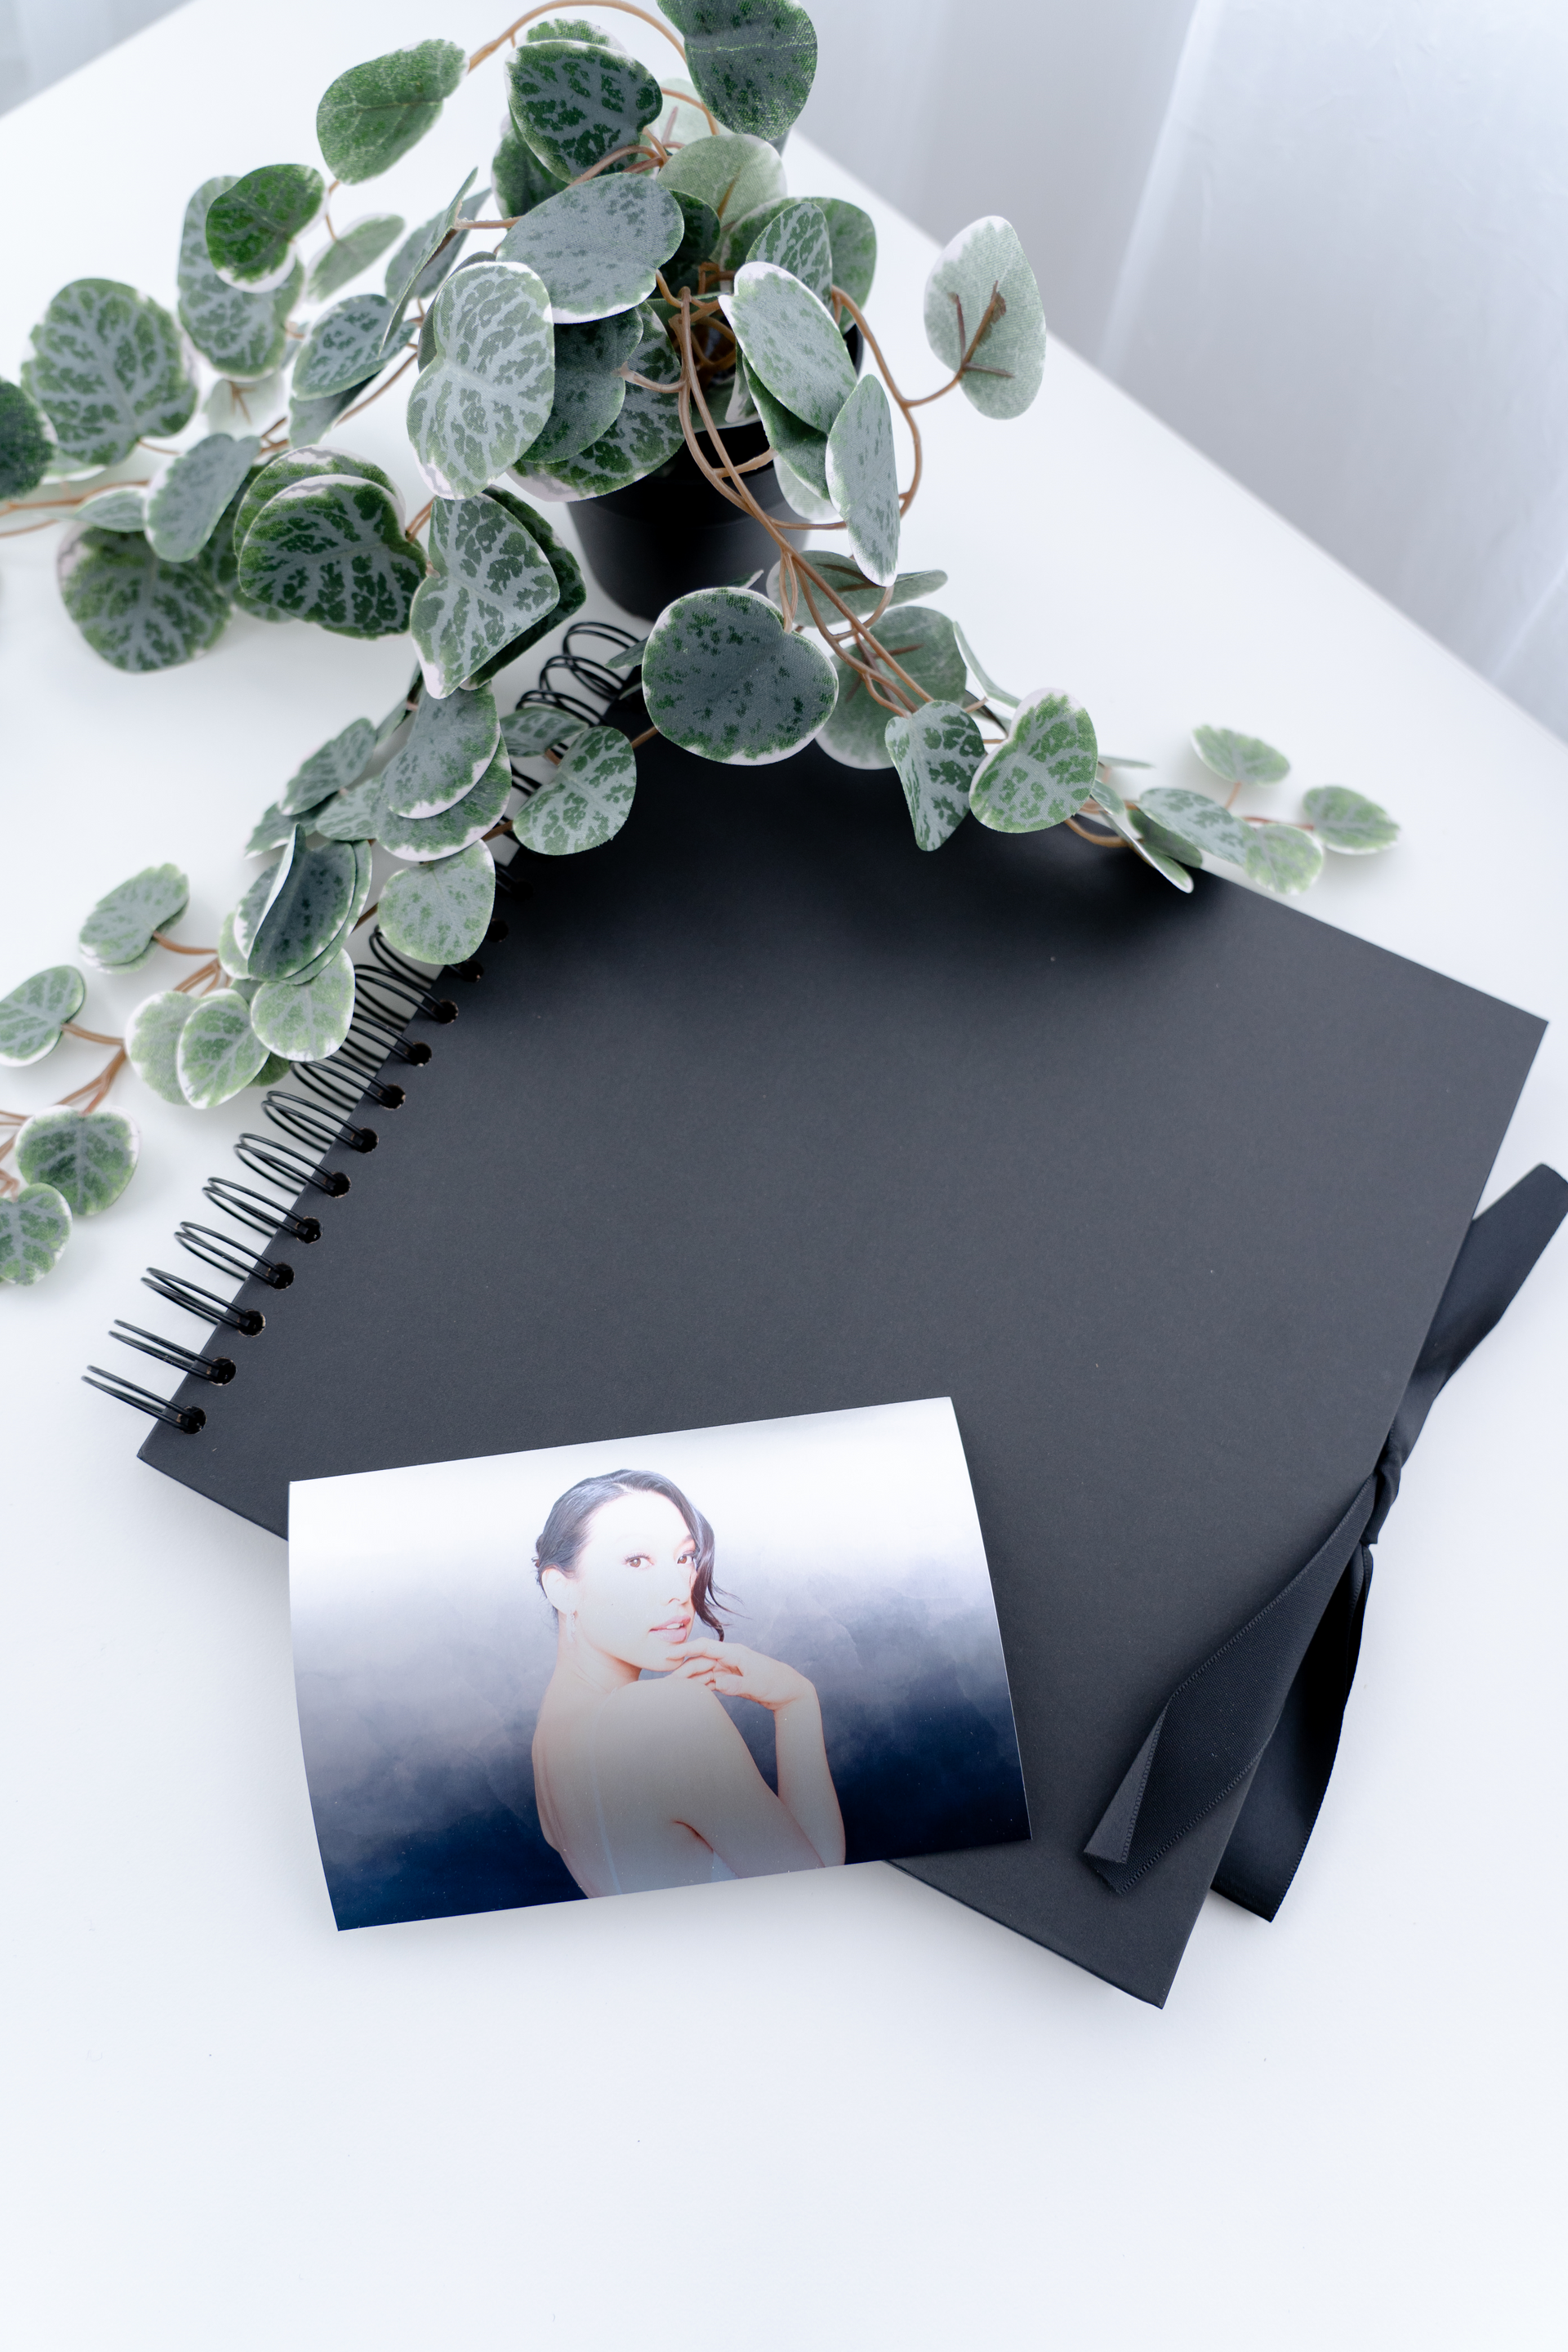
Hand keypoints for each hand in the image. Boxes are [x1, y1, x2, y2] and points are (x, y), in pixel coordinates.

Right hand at [665, 1639, 815, 1712]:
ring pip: (702, 1672)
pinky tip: (689, 1695)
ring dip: (689, 1680)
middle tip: (666, 1683)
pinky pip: (709, 1682)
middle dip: (682, 1670)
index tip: (669, 1653)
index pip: (705, 1647)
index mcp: (734, 1653)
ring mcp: (728, 1669)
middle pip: (700, 1661)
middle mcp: (728, 1659)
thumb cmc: (776, 1684)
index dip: (686, 1649)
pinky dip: (699, 1687)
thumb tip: (719, 1684)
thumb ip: (737, 1685)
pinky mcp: (729, 1680)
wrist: (789, 1691)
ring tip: (673, 1691)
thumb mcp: (757, 1685)